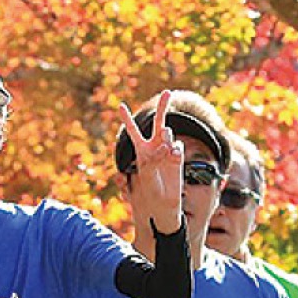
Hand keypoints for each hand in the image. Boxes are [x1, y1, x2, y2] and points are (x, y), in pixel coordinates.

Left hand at [119, 90, 182, 233]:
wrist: (162, 205)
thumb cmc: (148, 194)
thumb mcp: (145, 177)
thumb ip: (154, 160)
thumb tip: (166, 145)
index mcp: (141, 151)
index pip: (133, 132)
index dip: (127, 119)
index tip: (120, 105)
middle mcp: (154, 147)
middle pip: (158, 123)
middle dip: (163, 107)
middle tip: (168, 93)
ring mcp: (167, 151)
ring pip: (168, 134)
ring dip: (165, 137)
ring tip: (164, 149)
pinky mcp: (177, 157)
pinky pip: (176, 148)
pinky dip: (173, 152)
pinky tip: (171, 159)